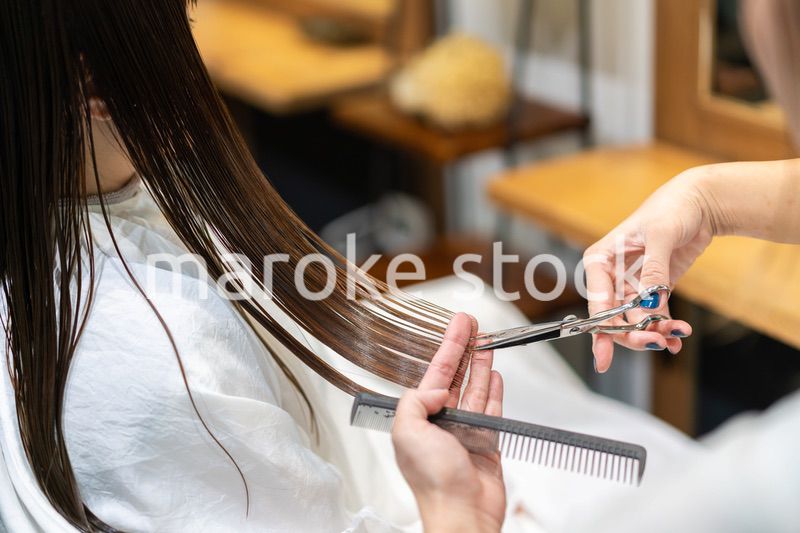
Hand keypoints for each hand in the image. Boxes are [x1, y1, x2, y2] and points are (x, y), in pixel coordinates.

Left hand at [392, 313, 504, 532]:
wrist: (462, 512)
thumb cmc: (434, 482)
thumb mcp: (408, 432)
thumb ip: (416, 401)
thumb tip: (438, 388)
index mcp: (420, 417)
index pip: (436, 373)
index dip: (448, 347)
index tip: (459, 325)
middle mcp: (442, 422)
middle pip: (456, 376)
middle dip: (465, 349)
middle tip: (473, 325)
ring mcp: (465, 431)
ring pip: (475, 389)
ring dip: (481, 365)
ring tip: (487, 342)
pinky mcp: (486, 443)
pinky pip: (491, 410)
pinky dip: (494, 391)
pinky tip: (494, 375)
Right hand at [584, 169, 708, 371]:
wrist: (699, 203)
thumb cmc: (671, 209)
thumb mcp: (660, 236)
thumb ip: (653, 270)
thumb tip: (650, 302)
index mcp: (601, 260)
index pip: (598, 302)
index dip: (600, 330)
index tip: (603, 356)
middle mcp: (612, 276)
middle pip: (614, 318)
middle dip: (632, 334)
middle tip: (655, 343)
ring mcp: (632, 285)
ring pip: (635, 321)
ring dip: (654, 333)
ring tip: (675, 336)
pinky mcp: (652, 289)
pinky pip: (654, 316)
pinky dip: (664, 329)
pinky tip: (677, 338)